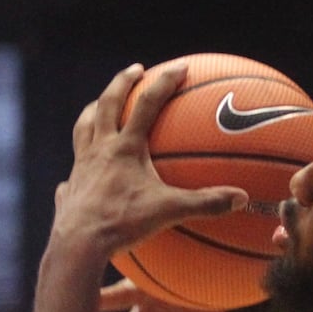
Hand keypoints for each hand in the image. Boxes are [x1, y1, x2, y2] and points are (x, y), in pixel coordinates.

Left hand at [53, 64, 247, 255]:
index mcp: (124, 147)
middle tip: (135, 69)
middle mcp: (100, 149)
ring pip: (83, 128)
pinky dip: (80, 165)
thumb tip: (241, 198)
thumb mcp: (169, 211)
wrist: (78, 244)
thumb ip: (205, 203)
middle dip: (122, 82)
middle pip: (108, 104)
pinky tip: (82, 171)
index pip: (147, 104)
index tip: (180, 66)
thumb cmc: (123, 223)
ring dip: (93, 112)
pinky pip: (74, 170)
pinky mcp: (70, 189)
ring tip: (99, 105)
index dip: (165, 82)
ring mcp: (80, 167)